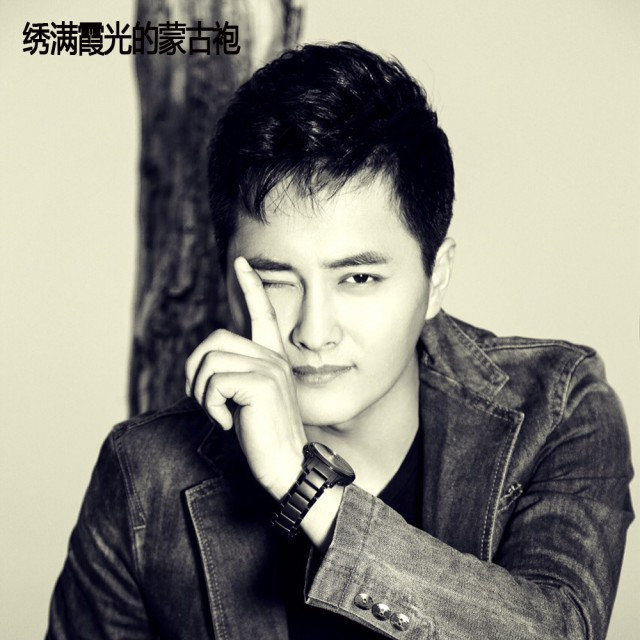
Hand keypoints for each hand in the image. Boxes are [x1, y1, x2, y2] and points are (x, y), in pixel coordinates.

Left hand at [185, 256, 305, 499]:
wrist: (288, 466)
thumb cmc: (264, 438)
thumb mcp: (247, 400)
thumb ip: (235, 375)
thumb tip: (205, 363)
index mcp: (272, 358)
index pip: (263, 313)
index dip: (252, 287)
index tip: (242, 263)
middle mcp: (273, 357)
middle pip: (214, 340)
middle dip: (195, 371)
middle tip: (207, 400)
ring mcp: (269, 368)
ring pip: (209, 361)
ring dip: (201, 393)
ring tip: (219, 414)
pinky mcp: (262, 383)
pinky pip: (213, 382)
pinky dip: (210, 406)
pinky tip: (227, 422)